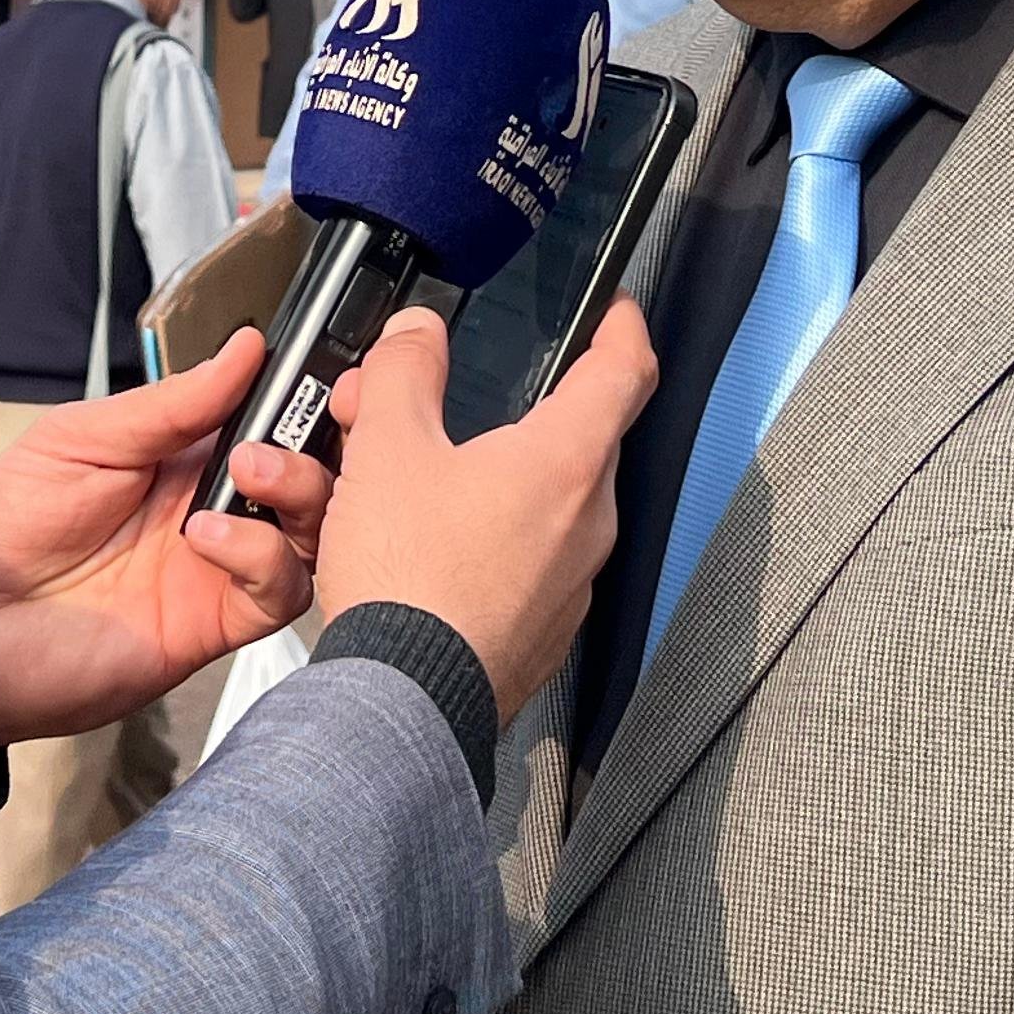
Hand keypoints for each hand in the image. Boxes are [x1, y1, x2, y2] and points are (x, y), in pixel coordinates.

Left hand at [0, 332, 322, 754]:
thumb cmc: (3, 528)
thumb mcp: (79, 438)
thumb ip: (168, 405)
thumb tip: (245, 350)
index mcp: (183, 454)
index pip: (267, 416)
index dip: (299, 394)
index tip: (314, 367)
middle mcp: (212, 506)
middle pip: (307, 471)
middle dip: (316, 441)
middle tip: (276, 431)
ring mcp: (216, 566)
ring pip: (310, 530)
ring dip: (298, 493)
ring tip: (250, 473)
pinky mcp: (213, 623)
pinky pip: (280, 592)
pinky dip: (263, 559)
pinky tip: (208, 539)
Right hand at [318, 299, 659, 717]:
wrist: (407, 701)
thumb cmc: (409, 580)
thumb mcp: (388, 449)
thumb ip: (405, 374)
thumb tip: (418, 333)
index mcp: (566, 463)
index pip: (626, 372)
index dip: (623, 329)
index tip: (618, 312)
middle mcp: (588, 522)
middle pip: (581, 438)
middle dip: (523, 407)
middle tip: (459, 399)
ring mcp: (574, 582)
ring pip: (552, 503)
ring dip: (504, 474)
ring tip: (429, 475)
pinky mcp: (547, 629)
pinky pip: (535, 561)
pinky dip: (498, 535)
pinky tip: (437, 544)